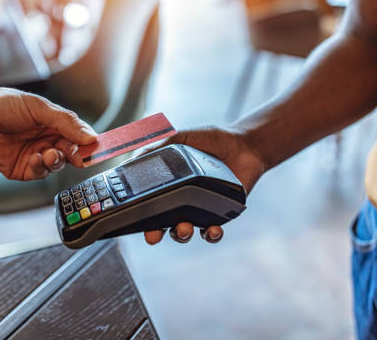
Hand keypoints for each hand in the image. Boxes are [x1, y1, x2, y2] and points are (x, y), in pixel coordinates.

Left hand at [0, 86, 95, 180]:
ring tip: (49, 154)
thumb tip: (91, 136)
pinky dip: (40, 168)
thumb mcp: (38, 107)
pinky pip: (38, 173)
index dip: (90, 142)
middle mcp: (47, 139)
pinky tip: (35, 159)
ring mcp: (35, 154)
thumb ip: (65, 122)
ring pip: (57, 165)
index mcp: (55, 122)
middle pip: (72, 152)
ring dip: (57, 161)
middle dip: (77, 155)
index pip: (80, 134)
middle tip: (79, 156)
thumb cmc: (1, 104)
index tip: (99, 147)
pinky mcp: (21, 168)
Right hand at [140, 126, 264, 244]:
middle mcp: (181, 201)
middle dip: (154, 233)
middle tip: (152, 236)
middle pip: (161, 224)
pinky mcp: (220, 215)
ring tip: (183, 228)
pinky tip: (213, 229)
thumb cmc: (211, 141)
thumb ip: (156, 148)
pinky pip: (212, 232)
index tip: (133, 219)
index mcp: (168, 186)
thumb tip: (132, 159)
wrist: (244, 145)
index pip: (149, 204)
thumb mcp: (180, 140)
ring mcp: (199, 210)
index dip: (140, 214)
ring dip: (181, 234)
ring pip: (184, 231)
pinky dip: (211, 235)